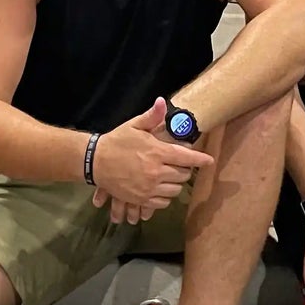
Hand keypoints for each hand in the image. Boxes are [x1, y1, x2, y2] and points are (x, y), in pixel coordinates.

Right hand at [91, 98, 213, 225]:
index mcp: (157, 152)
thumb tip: (162, 101)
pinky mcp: (141, 199)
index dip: (201, 159)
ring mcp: (149, 188)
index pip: (187, 157)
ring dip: (175, 183)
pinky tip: (160, 188)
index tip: (209, 161)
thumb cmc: (117, 141)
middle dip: (185, 169)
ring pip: (175, 189)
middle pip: (183, 175)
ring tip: (169, 175)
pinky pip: (163, 202)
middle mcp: (156, 172)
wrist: (95, 162)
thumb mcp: (134, 125)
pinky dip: (165, 196)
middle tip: (180, 164)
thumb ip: (151, 116)